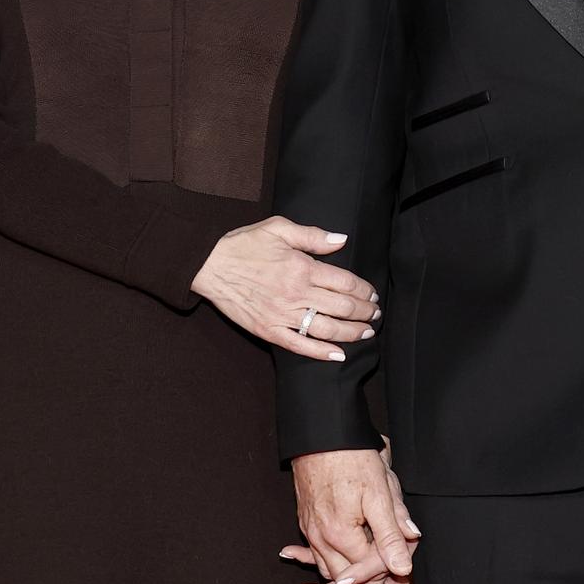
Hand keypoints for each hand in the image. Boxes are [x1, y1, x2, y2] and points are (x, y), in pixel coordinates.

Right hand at [191, 218, 378, 358]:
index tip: (372, 294)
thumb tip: (341, 239)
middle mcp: (296, 294)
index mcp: (302, 267)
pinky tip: (340, 355)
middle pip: (342, 307)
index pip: (346, 283)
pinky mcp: (268, 331)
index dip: (365, 290)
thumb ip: (312, 235)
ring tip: (366, 333)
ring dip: (352, 333)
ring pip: (327, 329)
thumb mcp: (278, 228)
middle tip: (375, 314)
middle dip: (365, 312)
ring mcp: (282, 315)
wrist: (208, 265)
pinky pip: (300, 346)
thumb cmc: (243, 244)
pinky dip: (322, 353)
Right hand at [281, 446, 419, 583]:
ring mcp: (310, 532)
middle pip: (345, 580)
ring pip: (329, 570)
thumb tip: (403, 565)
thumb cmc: (352, 458)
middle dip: (367, 582)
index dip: (389, 571)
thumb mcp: (380, 494)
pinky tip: (342, 562)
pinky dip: (329, 562)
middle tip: (391, 582)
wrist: (322, 434)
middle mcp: (320, 539)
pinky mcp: (306, 523)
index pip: (368, 571)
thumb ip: (391, 533)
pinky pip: (317, 555)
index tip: (405, 569)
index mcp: (340, 535)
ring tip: (369, 577)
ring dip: (347, 577)